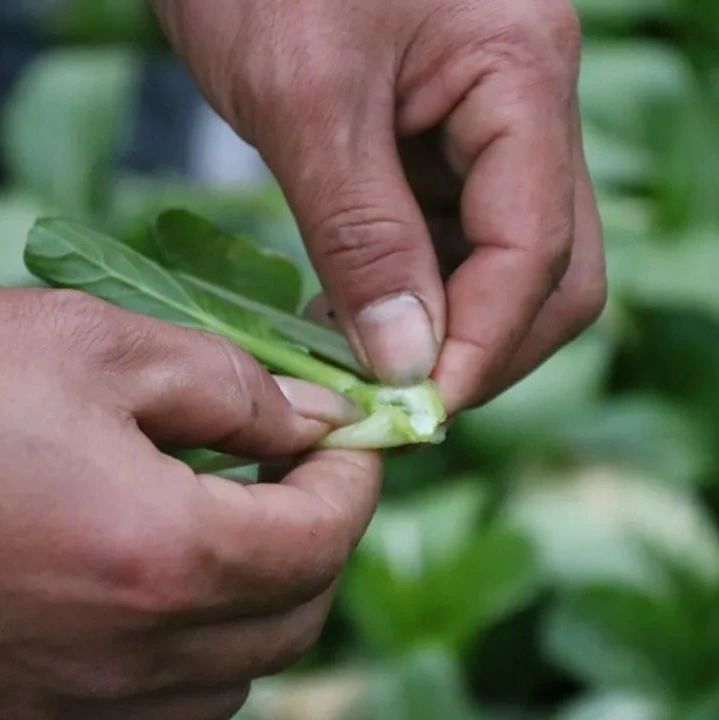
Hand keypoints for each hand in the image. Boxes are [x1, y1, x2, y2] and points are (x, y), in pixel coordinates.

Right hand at [0, 288, 379, 718]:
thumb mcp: (102, 347)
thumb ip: (233, 386)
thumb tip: (315, 418)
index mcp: (161, 560)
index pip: (324, 536)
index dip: (355, 477)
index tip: (355, 434)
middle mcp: (130, 660)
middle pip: (299, 610)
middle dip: (323, 531)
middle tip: (306, 466)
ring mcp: (81, 705)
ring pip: (241, 664)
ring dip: (269, 586)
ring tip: (244, 510)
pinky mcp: (40, 714)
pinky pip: (171, 698)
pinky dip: (204, 637)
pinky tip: (174, 572)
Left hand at [154, 0, 605, 412]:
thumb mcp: (305, 101)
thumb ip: (364, 236)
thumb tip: (407, 359)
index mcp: (520, 71)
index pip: (537, 248)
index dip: (483, 345)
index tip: (418, 410)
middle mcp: (524, 105)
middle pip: (550, 269)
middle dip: (484, 348)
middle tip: (403, 402)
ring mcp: (485, 129)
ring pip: (504, 266)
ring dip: (446, 331)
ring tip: (368, 366)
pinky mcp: (438, 148)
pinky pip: (452, 245)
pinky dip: (415, 299)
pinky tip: (360, 321)